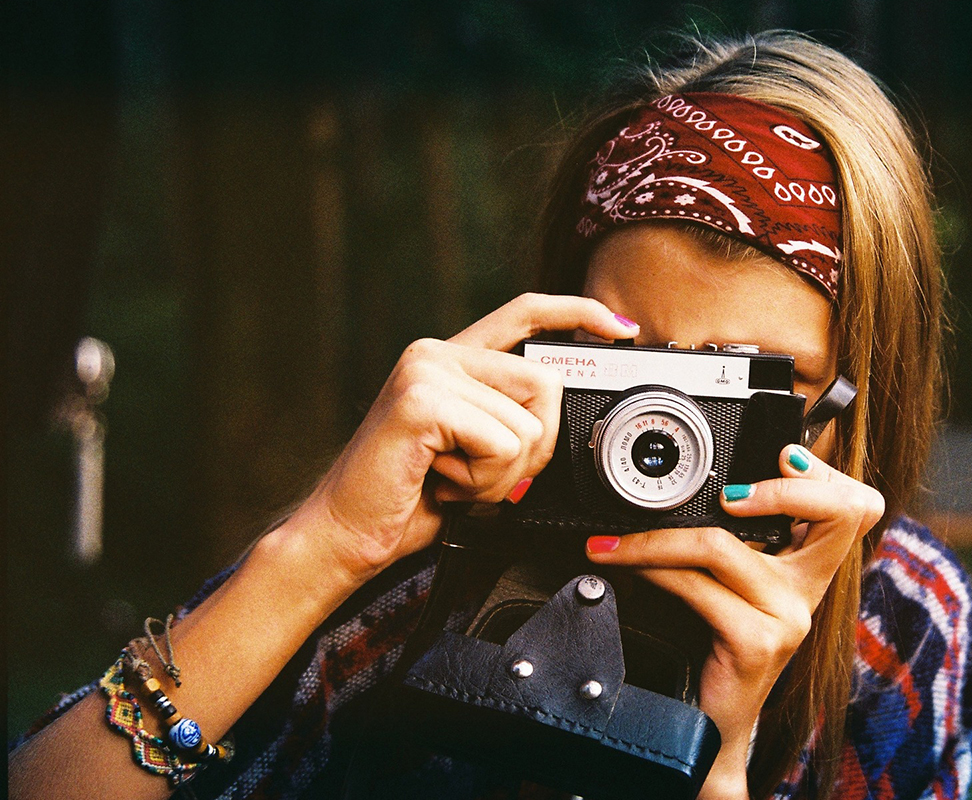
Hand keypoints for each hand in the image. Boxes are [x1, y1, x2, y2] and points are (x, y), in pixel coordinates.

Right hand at [292, 293, 639, 585]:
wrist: (348, 532)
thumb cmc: (413, 498)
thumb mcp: (478, 453)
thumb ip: (512, 421)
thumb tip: (561, 412)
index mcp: (454, 359)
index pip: (526, 313)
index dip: (578, 313)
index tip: (621, 329)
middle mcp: (439, 353)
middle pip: (545, 383)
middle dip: (535, 447)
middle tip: (484, 475)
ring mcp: (428, 371)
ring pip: (527, 423)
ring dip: (502, 473)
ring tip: (454, 479)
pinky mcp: (422, 400)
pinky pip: (501, 443)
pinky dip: (482, 480)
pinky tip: (441, 481)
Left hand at [584, 444, 883, 798]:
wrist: (706, 729)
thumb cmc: (712, 649)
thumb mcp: (729, 585)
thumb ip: (730, 539)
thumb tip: (687, 484)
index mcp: (808, 568)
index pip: (855, 505)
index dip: (825, 473)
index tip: (781, 455)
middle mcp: (808, 590)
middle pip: (842, 512)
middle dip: (789, 486)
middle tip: (727, 491)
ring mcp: (787, 617)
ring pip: (726, 545)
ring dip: (658, 536)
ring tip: (616, 540)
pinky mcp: (757, 642)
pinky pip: (697, 586)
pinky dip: (651, 568)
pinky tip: (625, 566)